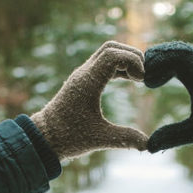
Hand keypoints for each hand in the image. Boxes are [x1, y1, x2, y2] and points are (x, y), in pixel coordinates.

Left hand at [31, 41, 148, 160]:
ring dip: (125, 60)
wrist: (44, 137)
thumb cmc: (68, 137)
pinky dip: (119, 66)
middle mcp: (84, 73)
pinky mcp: (83, 81)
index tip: (142, 80)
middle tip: (144, 76)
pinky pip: (104, 63)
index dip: (132, 61)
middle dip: (132, 56)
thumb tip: (148, 144)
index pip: (112, 55)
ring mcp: (82, 75)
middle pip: (111, 47)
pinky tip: (130, 80)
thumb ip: (125, 139)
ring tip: (140, 78)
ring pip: (107, 53)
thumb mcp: (99, 139)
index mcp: (88, 82)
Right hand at [144, 41, 192, 161]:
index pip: (181, 57)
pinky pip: (191, 60)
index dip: (160, 63)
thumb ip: (172, 136)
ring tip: (151, 75)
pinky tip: (163, 78)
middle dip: (160, 57)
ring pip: (187, 53)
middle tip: (144, 73)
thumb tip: (149, 146)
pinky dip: (174, 63)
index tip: (148, 82)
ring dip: (167, 58)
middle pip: (182, 50)